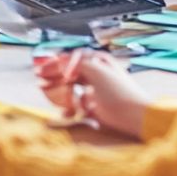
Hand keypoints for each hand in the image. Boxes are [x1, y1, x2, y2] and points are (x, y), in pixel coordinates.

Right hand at [35, 50, 151, 139]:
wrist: (136, 117)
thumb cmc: (119, 92)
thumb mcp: (97, 71)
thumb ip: (78, 63)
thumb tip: (63, 60)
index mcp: (98, 62)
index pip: (72, 58)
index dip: (56, 63)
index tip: (41, 70)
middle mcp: (96, 74)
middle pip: (70, 72)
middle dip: (54, 76)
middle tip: (40, 81)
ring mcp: (96, 91)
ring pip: (72, 88)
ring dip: (60, 92)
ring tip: (48, 94)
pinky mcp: (96, 107)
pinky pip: (77, 104)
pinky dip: (69, 107)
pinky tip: (65, 112)